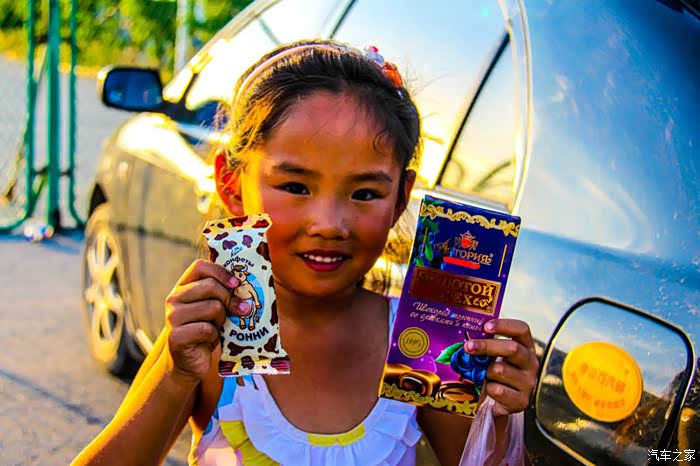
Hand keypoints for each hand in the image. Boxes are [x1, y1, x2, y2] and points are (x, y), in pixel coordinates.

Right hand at [164, 259, 247, 383]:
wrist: (189, 361)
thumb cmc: (206, 329)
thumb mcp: (215, 307)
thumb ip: (223, 294)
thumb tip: (250, 284)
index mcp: (183, 287)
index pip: (200, 266)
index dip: (221, 272)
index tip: (236, 283)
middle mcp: (174, 299)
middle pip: (210, 286)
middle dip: (230, 298)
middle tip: (241, 310)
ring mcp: (172, 317)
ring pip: (212, 307)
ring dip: (222, 319)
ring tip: (217, 327)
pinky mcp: (175, 336)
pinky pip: (206, 329)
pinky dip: (213, 335)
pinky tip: (208, 340)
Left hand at [465, 319, 538, 416]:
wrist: (499, 402)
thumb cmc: (495, 373)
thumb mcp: (493, 356)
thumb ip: (487, 345)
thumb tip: (468, 337)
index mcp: (526, 347)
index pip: (522, 329)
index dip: (504, 325)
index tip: (485, 326)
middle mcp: (531, 363)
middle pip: (512, 348)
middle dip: (487, 346)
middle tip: (468, 346)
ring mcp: (528, 382)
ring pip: (500, 370)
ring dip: (485, 372)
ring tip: (484, 376)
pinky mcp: (521, 400)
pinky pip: (497, 390)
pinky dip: (488, 389)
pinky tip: (490, 390)